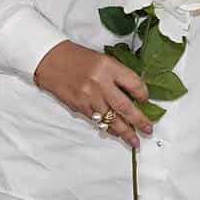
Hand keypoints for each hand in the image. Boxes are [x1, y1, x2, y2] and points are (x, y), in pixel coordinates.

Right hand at [33, 40, 152, 148]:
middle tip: (148, 130)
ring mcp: (88, 97)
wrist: (51, 60)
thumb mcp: (103, 59)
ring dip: (124, 132)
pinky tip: (116, 133)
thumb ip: (118, 74)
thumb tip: (134, 93)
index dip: (143, 94)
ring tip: (135, 141)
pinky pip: (97, 121)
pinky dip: (108, 128)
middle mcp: (100, 83)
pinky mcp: (79, 106)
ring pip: (110, 119)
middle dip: (139, 120)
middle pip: (124, 106)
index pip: (133, 83)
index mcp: (109, 67)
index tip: (146, 100)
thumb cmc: (78, 58)